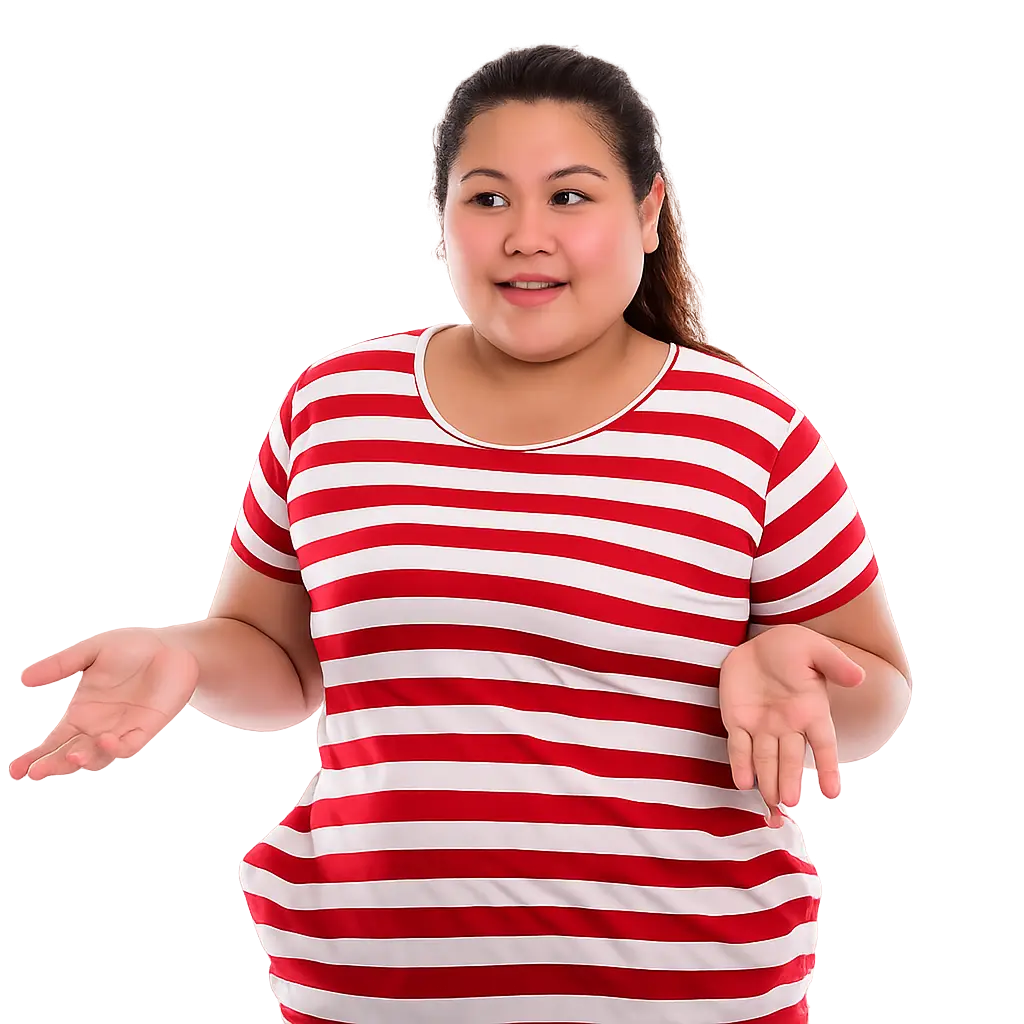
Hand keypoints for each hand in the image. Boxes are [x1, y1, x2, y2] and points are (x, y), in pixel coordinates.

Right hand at [9, 629, 199, 780]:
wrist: (172, 647)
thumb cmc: (132, 649)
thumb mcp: (92, 653)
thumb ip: (61, 666)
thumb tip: (23, 678)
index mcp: (82, 713)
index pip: (54, 742)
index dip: (36, 757)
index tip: (15, 770)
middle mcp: (100, 727)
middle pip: (72, 755)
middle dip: (54, 766)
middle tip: (36, 773)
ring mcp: (124, 730)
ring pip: (100, 756)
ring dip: (85, 760)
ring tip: (71, 756)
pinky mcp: (148, 729)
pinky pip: (130, 745)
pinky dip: (117, 748)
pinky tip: (106, 739)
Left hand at [719, 624, 864, 826]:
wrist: (758, 642)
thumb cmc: (792, 646)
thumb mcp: (815, 649)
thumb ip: (835, 663)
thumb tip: (859, 676)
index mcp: (811, 712)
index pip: (823, 745)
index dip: (827, 768)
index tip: (832, 792)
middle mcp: (788, 726)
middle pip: (791, 759)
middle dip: (790, 780)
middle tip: (789, 802)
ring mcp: (762, 726)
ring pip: (766, 759)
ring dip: (768, 781)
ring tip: (772, 804)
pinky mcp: (737, 721)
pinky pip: (739, 746)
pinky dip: (740, 764)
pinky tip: (743, 783)